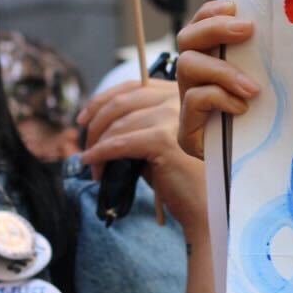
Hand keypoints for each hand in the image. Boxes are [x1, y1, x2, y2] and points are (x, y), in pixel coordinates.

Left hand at [76, 78, 202, 215]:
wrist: (209, 207)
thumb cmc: (185, 179)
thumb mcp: (162, 142)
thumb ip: (139, 126)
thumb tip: (98, 125)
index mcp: (183, 93)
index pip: (135, 86)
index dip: (103, 100)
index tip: (84, 119)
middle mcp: (181, 98)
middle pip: (122, 101)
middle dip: (95, 124)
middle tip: (85, 146)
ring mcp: (174, 116)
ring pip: (118, 125)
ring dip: (98, 146)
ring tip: (95, 169)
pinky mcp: (164, 139)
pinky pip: (119, 144)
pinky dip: (100, 154)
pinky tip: (91, 163)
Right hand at [175, 0, 259, 160]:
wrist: (254, 175)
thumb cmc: (264, 127)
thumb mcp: (264, 88)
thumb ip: (259, 63)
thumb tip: (281, 28)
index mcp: (210, 63)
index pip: (199, 25)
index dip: (211, 12)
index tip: (236, 6)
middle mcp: (193, 80)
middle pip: (187, 38)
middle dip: (215, 29)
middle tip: (246, 30)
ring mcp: (185, 104)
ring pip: (187, 65)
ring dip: (222, 70)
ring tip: (251, 87)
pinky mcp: (186, 130)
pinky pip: (194, 99)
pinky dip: (219, 97)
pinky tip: (242, 108)